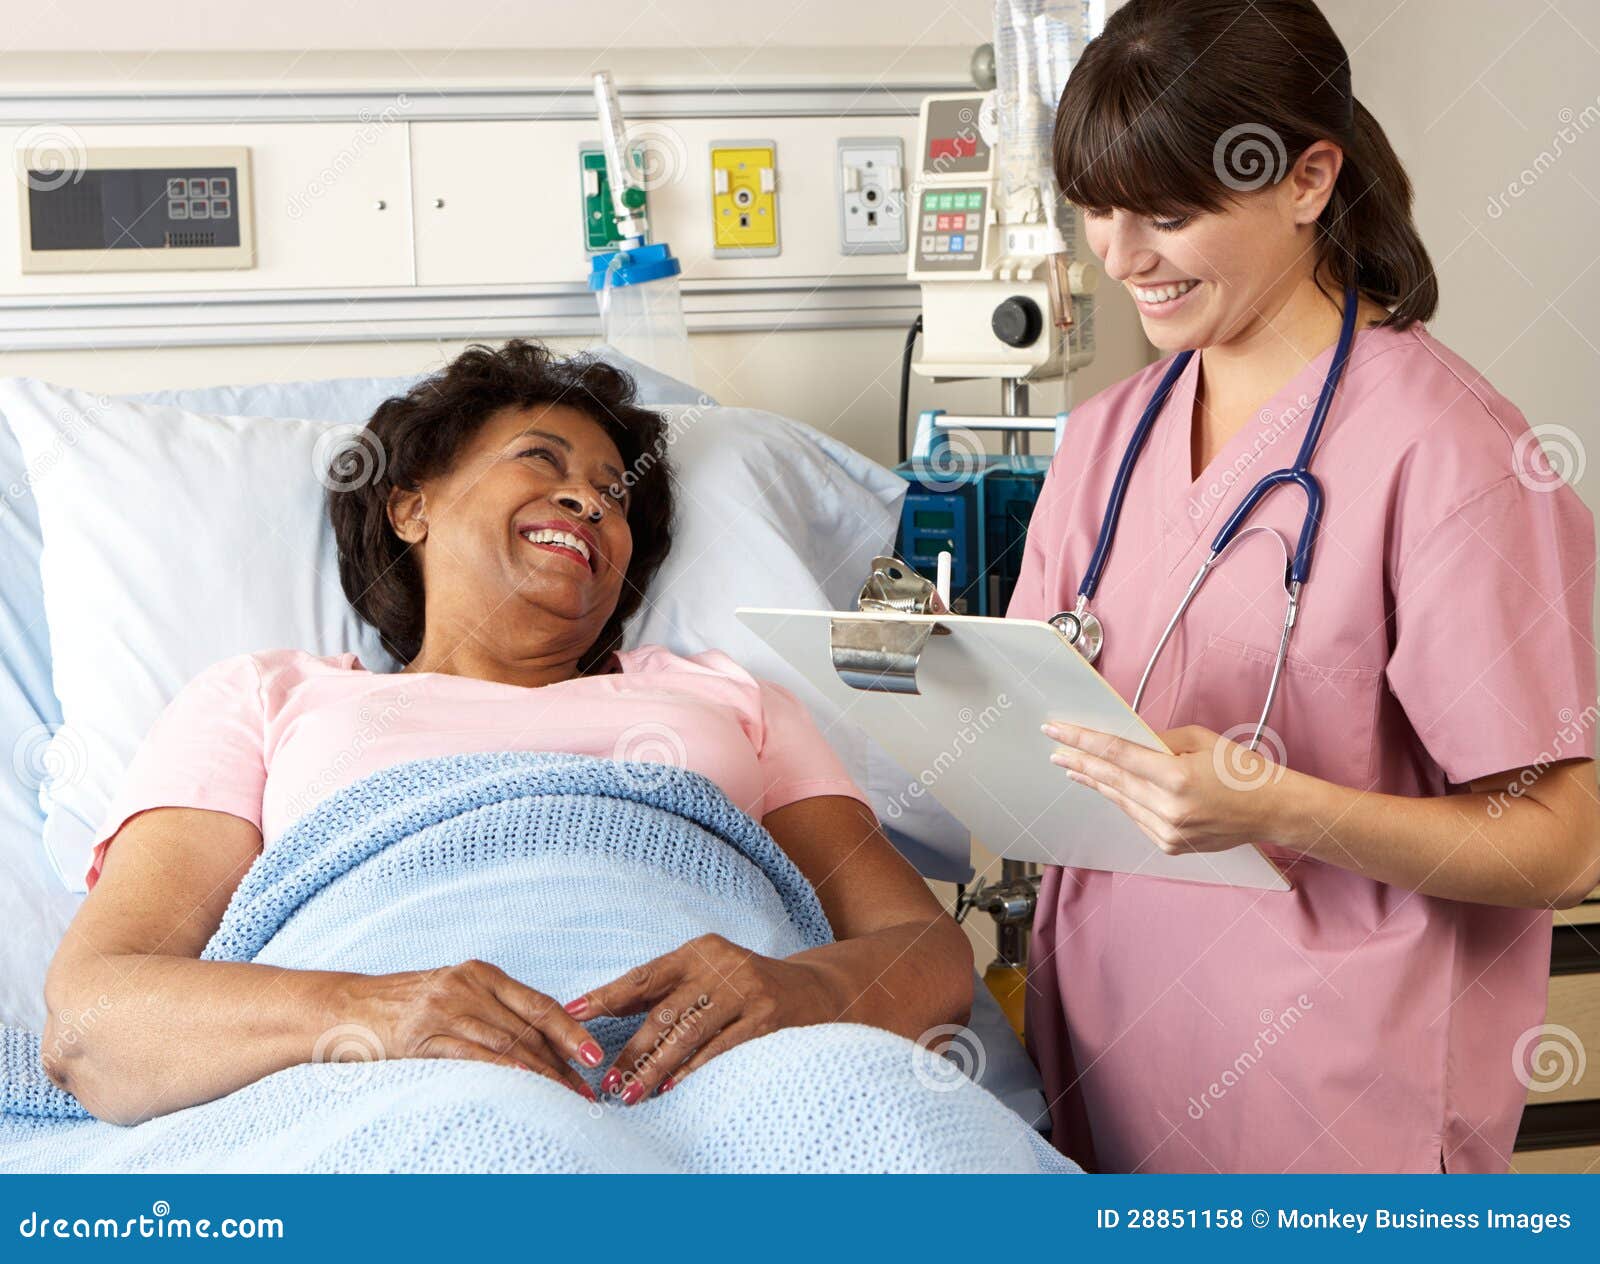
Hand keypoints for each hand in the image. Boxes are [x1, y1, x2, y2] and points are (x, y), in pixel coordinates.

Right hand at [348, 958, 605, 1098]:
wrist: (343, 1006)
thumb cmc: (402, 1006)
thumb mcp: (452, 995)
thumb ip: (492, 1010)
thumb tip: (541, 1043)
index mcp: (480, 973)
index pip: (539, 1003)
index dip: (571, 1031)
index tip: (595, 1056)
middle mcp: (466, 984)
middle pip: (528, 1027)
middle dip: (562, 1061)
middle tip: (587, 1090)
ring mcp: (443, 1007)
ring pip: (507, 1042)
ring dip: (541, 1074)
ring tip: (564, 1098)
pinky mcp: (420, 1035)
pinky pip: (471, 1053)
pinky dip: (503, 1069)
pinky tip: (525, 1083)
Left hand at [565, 933, 836, 1103]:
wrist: (815, 990)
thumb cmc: (746, 986)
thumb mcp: (707, 974)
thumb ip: (663, 989)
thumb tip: (600, 1006)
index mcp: (697, 950)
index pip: (643, 975)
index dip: (606, 995)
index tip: (572, 1014)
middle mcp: (720, 964)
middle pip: (663, 1012)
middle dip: (631, 1050)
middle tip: (606, 1081)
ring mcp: (745, 989)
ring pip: (688, 1034)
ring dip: (655, 1069)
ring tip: (630, 1094)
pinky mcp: (767, 1017)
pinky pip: (721, 1049)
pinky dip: (693, 1071)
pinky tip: (672, 1089)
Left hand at [1042, 721, 1287, 854]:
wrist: (1270, 810)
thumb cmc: (1240, 770)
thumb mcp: (1199, 739)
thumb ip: (1158, 741)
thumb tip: (1125, 740)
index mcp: (1177, 776)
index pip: (1116, 753)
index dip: (1081, 740)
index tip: (1056, 731)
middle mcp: (1169, 808)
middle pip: (1111, 779)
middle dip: (1079, 762)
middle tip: (1054, 749)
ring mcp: (1168, 831)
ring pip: (1120, 800)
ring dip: (1095, 783)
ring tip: (1073, 767)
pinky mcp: (1170, 845)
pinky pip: (1136, 818)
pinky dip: (1123, 801)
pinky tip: (1110, 789)